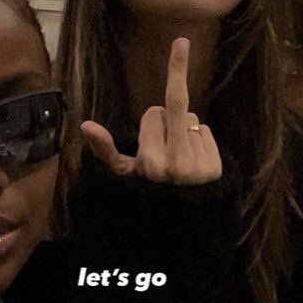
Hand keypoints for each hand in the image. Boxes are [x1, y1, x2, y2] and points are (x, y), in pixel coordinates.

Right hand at [81, 37, 220, 183]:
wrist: (180, 221)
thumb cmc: (147, 192)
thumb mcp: (124, 175)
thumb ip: (105, 149)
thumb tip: (86, 125)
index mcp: (150, 162)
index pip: (153, 113)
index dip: (150, 122)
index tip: (149, 139)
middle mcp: (176, 162)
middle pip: (176, 107)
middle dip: (171, 109)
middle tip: (175, 82)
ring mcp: (199, 164)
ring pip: (192, 120)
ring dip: (184, 129)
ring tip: (178, 153)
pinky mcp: (216, 166)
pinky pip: (206, 131)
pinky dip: (199, 139)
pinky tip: (192, 158)